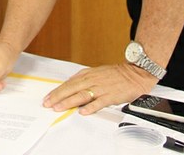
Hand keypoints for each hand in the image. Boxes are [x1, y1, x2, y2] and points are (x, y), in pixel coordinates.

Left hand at [42, 63, 156, 114]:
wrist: (135, 73)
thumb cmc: (116, 74)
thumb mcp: (96, 72)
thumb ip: (83, 78)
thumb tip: (70, 84)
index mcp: (88, 74)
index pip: (69, 83)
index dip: (57, 90)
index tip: (48, 97)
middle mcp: (93, 80)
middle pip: (72, 88)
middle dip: (58, 96)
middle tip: (47, 103)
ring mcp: (102, 88)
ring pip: (82, 95)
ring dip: (69, 101)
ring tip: (58, 107)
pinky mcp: (111, 95)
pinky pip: (100, 102)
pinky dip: (91, 107)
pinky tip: (83, 112)